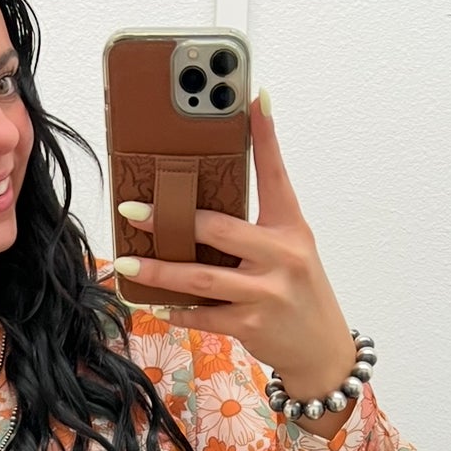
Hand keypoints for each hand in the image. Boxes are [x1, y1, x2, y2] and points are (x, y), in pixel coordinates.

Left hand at [113, 93, 357, 397]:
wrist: (323, 350)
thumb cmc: (299, 293)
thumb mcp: (292, 251)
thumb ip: (257, 228)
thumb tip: (202, 207)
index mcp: (292, 229)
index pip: (277, 175)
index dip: (266, 136)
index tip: (253, 99)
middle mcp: (283, 257)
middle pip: (220, 229)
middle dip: (172, 220)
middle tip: (133, 211)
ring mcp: (268, 293)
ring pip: (202, 277)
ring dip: (160, 270)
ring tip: (128, 261)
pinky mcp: (253, 325)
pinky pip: (205, 315)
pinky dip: (178, 310)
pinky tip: (156, 304)